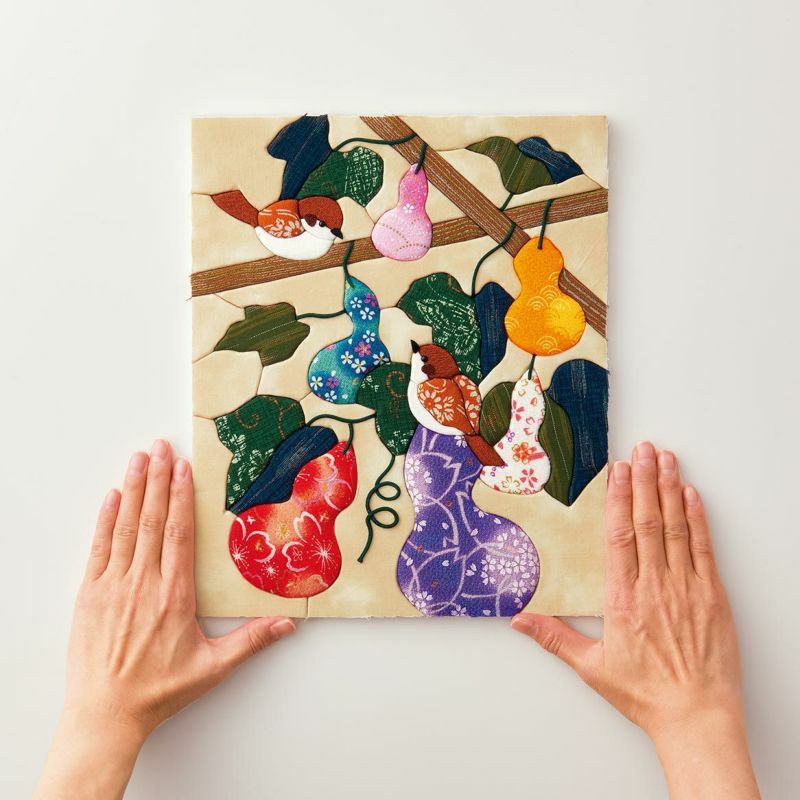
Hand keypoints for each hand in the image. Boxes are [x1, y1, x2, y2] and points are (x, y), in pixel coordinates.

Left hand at [35, 441, 295, 799]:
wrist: (105, 714)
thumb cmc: (159, 690)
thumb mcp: (212, 667)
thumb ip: (251, 641)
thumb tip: (288, 624)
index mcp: (174, 596)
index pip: (178, 535)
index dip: (180, 498)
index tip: (182, 469)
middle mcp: (142, 583)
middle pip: (152, 520)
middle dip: (157, 479)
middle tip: (161, 446)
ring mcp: (113, 586)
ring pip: (126, 527)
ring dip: (133, 489)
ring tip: (138, 458)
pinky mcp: (90, 595)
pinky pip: (99, 548)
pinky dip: (105, 520)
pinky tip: (111, 497)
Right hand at [511, 442, 759, 799]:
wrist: (696, 718)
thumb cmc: (646, 694)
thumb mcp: (592, 668)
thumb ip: (554, 638)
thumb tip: (519, 620)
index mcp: (624, 599)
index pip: (619, 537)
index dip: (619, 499)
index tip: (618, 471)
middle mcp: (655, 586)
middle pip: (648, 522)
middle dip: (645, 481)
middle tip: (643, 449)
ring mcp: (687, 588)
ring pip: (676, 528)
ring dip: (670, 490)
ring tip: (666, 459)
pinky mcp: (713, 597)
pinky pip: (704, 549)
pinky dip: (698, 520)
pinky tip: (692, 496)